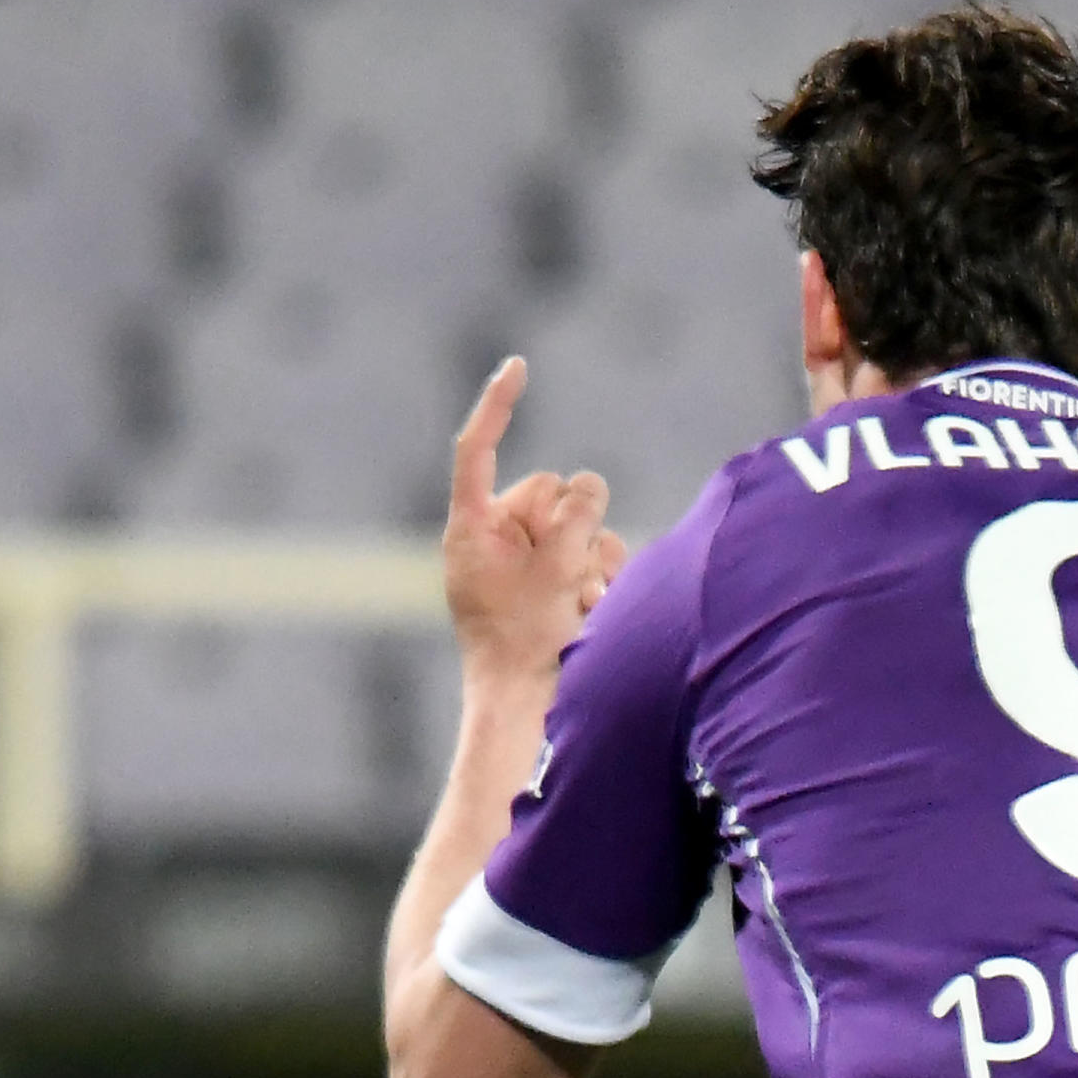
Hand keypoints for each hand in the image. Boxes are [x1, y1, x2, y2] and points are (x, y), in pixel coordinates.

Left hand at [440, 357, 628, 685]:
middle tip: (564, 575)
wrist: (535, 710)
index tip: (518, 367)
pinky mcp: (564, 583)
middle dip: (573, 524)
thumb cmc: (525, 646)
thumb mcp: (551, 571)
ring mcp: (535, 562)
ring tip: (579, 606)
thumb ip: (574, 517)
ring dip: (594, 559)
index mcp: (472, 529)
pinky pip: (601, 553)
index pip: (476, 452)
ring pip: (586, 523)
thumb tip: (590, 489)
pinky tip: (594, 612)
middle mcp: (501, 538)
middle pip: (555, 489)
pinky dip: (605, 577)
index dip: (496, 407)